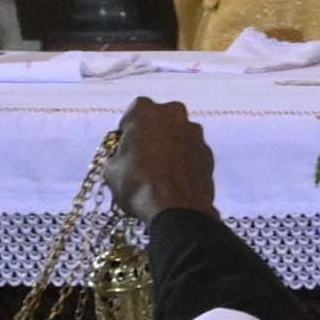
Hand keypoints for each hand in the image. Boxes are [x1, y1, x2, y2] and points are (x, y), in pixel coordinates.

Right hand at [118, 98, 216, 217]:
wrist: (176, 208)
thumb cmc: (137, 183)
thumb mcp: (111, 169)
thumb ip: (119, 152)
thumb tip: (125, 154)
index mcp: (147, 111)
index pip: (134, 111)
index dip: (128, 129)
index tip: (125, 146)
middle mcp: (175, 114)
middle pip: (160, 119)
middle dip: (152, 133)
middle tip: (143, 157)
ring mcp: (196, 133)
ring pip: (178, 134)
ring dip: (170, 146)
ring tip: (160, 171)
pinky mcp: (208, 152)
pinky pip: (191, 152)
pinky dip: (184, 160)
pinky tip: (175, 179)